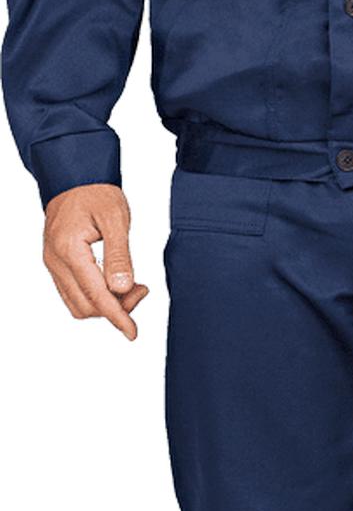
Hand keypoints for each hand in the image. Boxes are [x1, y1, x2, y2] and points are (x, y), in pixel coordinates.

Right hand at [43, 183, 148, 339]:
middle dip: (116, 308)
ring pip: (78, 304)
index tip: (132, 332)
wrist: (75, 179)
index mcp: (70, 250)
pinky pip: (73, 293)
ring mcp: (53, 264)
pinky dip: (95, 296)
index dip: (116, 316)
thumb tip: (122, 288)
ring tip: (131, 286)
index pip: (96, 295)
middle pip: (86, 305)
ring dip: (105, 304)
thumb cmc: (96, 193)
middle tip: (142, 289)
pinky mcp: (56, 264)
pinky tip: (114, 283)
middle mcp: (56, 261)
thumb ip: (119, 256)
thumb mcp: (115, 219)